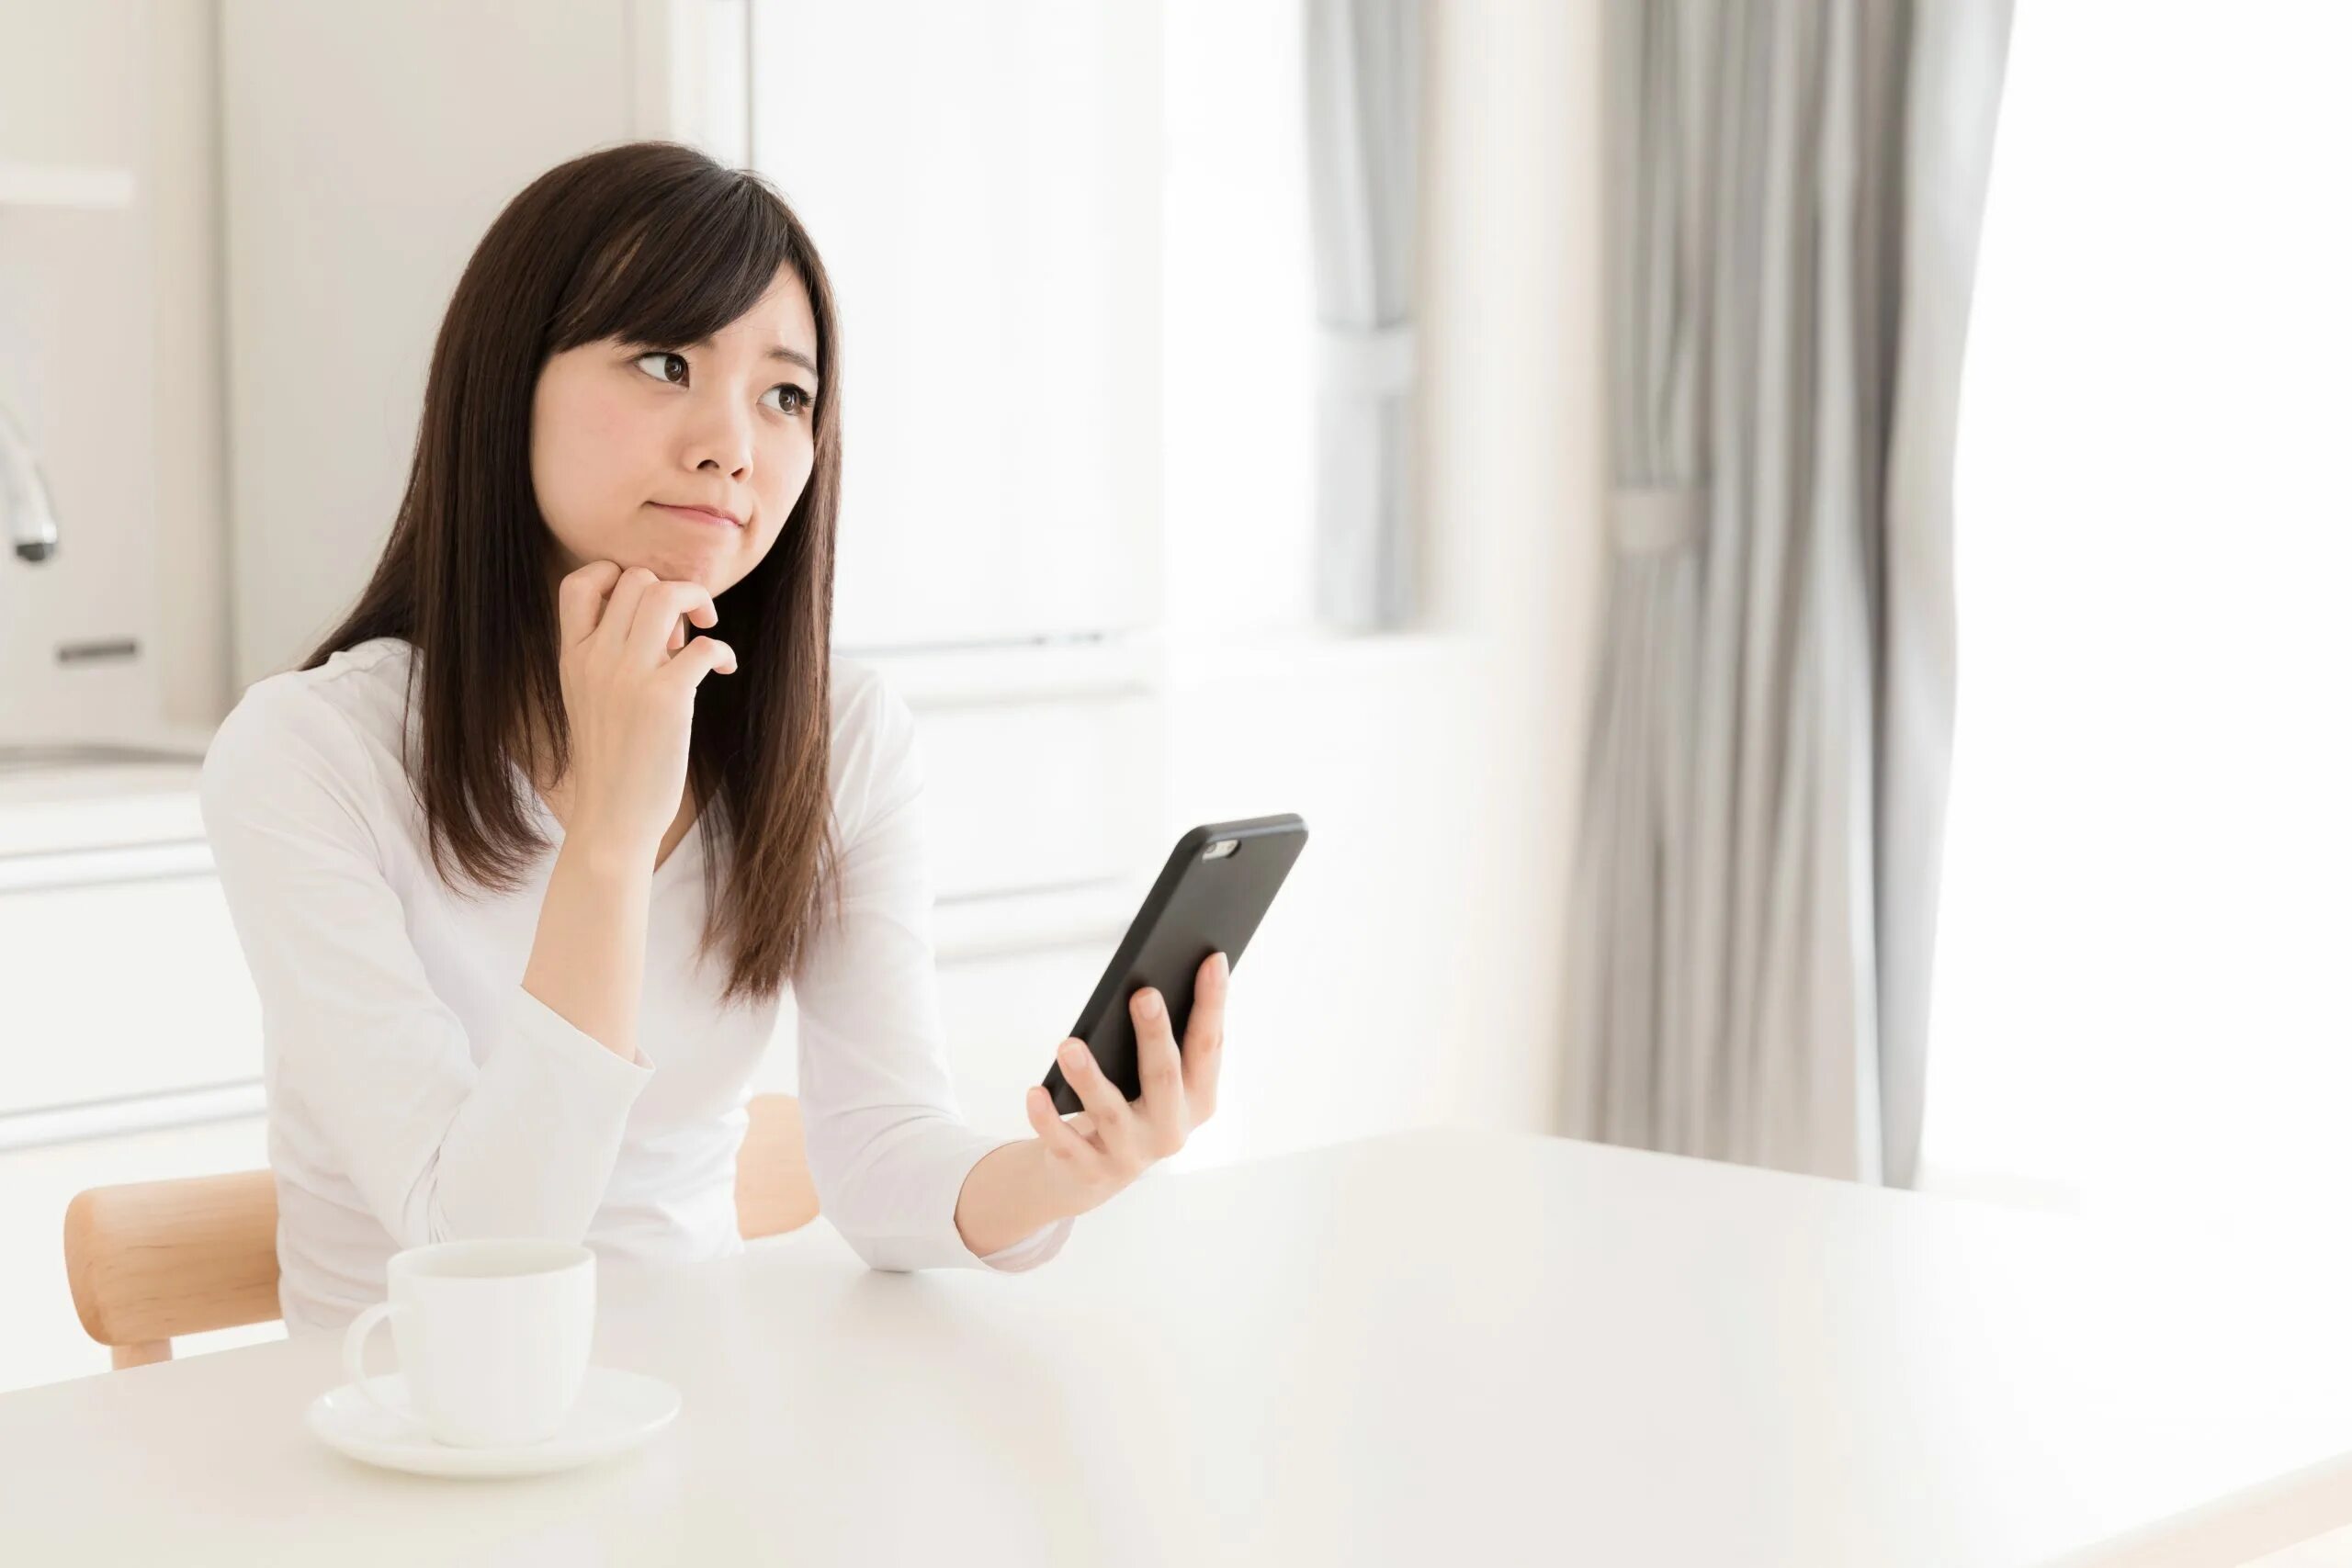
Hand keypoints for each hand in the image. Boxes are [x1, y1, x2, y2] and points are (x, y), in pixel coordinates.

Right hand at [551, 561, 735, 858]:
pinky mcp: (665, 699)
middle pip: (636, 579)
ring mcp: (628, 676)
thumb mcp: (593, 697)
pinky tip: (725, 667)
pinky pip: (705, 645)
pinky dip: (723, 649)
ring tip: (706, 632)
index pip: (579, 582)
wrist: (612, 817)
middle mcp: (595, 659)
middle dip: (671, 589)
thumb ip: (615, 654)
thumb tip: (666, 621)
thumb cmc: (612, 759)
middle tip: (687, 626)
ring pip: (665, 594)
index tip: (646, 603)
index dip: (617, 574)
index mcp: (572, 656)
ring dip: (697, 602)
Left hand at [1022, 950, 1228, 1216]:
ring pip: (1110, 1112)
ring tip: (1069, 1045)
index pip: (1208, 1044)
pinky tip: (1035, 1093)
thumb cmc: (1128, 1106)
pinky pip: (1066, 1144)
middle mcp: (1171, 1128)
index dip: (1213, 1003)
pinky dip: (1048, 1119)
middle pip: (1164, 1076)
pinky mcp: (1089, 1170)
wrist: (1089, 1173)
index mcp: (1198, 1098)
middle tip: (1144, 994)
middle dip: (1155, 1035)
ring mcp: (1131, 1153)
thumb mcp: (1154, 1079)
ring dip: (1089, 1078)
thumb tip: (1149, 979)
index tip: (1212, 958)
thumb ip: (1161, 1039)